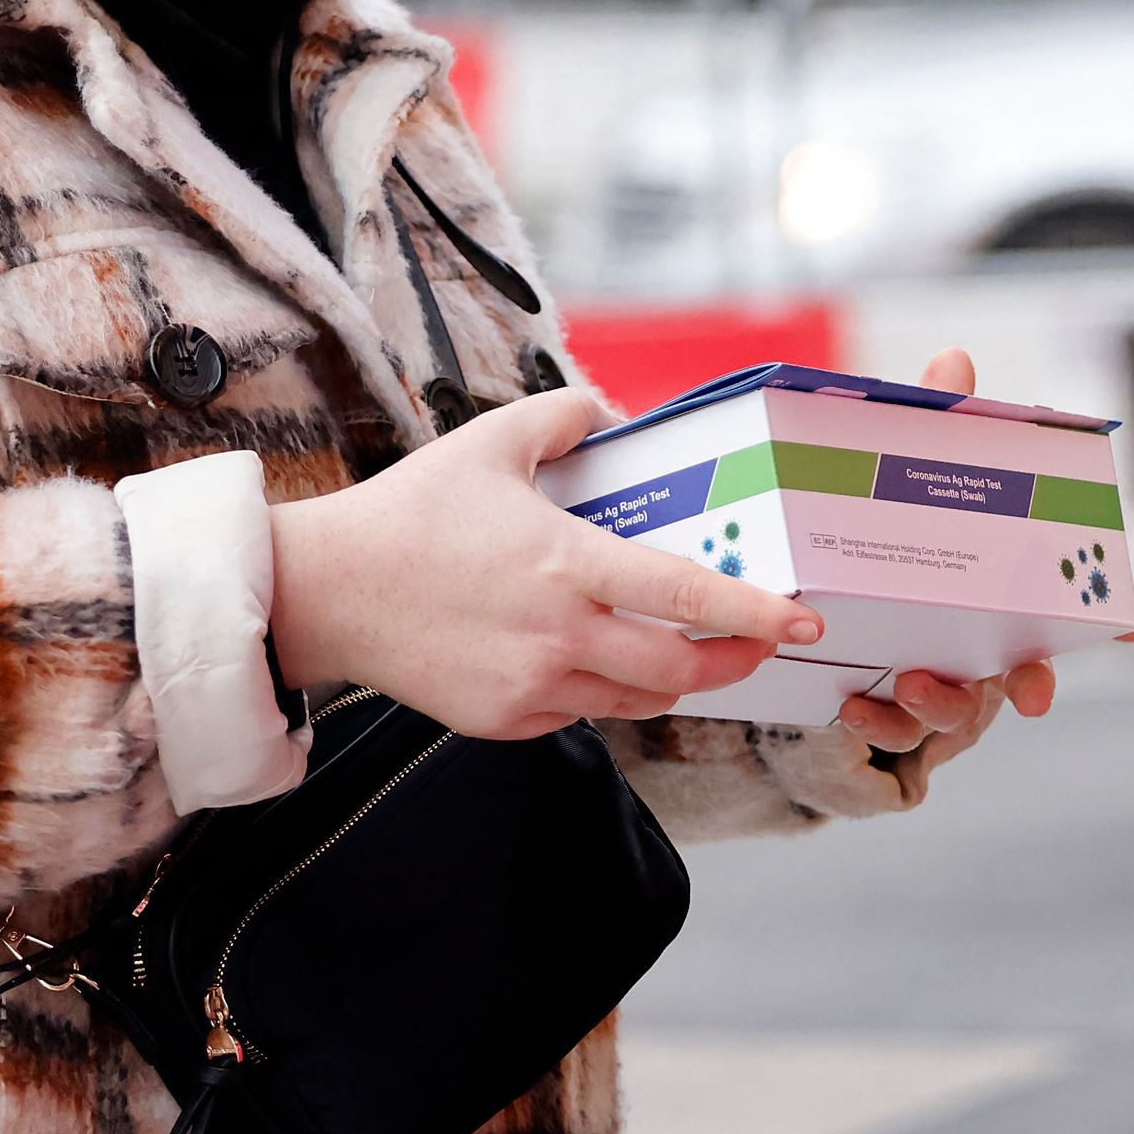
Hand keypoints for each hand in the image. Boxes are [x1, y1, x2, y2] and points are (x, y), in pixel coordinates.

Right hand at [267, 387, 824, 739]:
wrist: (328, 593)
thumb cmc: (411, 514)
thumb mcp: (491, 441)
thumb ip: (566, 415)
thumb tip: (613, 412)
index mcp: (568, 563)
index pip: (686, 595)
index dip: (754, 612)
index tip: (805, 620)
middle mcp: (560, 635)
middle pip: (679, 670)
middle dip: (734, 660)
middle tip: (761, 643)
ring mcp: (533, 686)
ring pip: (636, 699)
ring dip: (670, 678)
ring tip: (687, 649)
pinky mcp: (506, 721)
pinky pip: (580, 712)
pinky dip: (600, 689)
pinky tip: (592, 658)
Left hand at [834, 346, 1090, 764]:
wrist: (813, 588)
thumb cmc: (892, 525)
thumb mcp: (909, 471)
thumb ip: (938, 426)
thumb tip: (954, 360)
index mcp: (1003, 590)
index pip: (1070, 603)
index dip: (1112, 614)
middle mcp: (981, 641)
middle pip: (1023, 674)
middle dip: (1035, 684)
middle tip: (1031, 692)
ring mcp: (937, 678)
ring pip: (957, 711)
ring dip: (941, 706)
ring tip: (906, 684)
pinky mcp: (885, 704)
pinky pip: (889, 730)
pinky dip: (875, 724)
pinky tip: (849, 705)